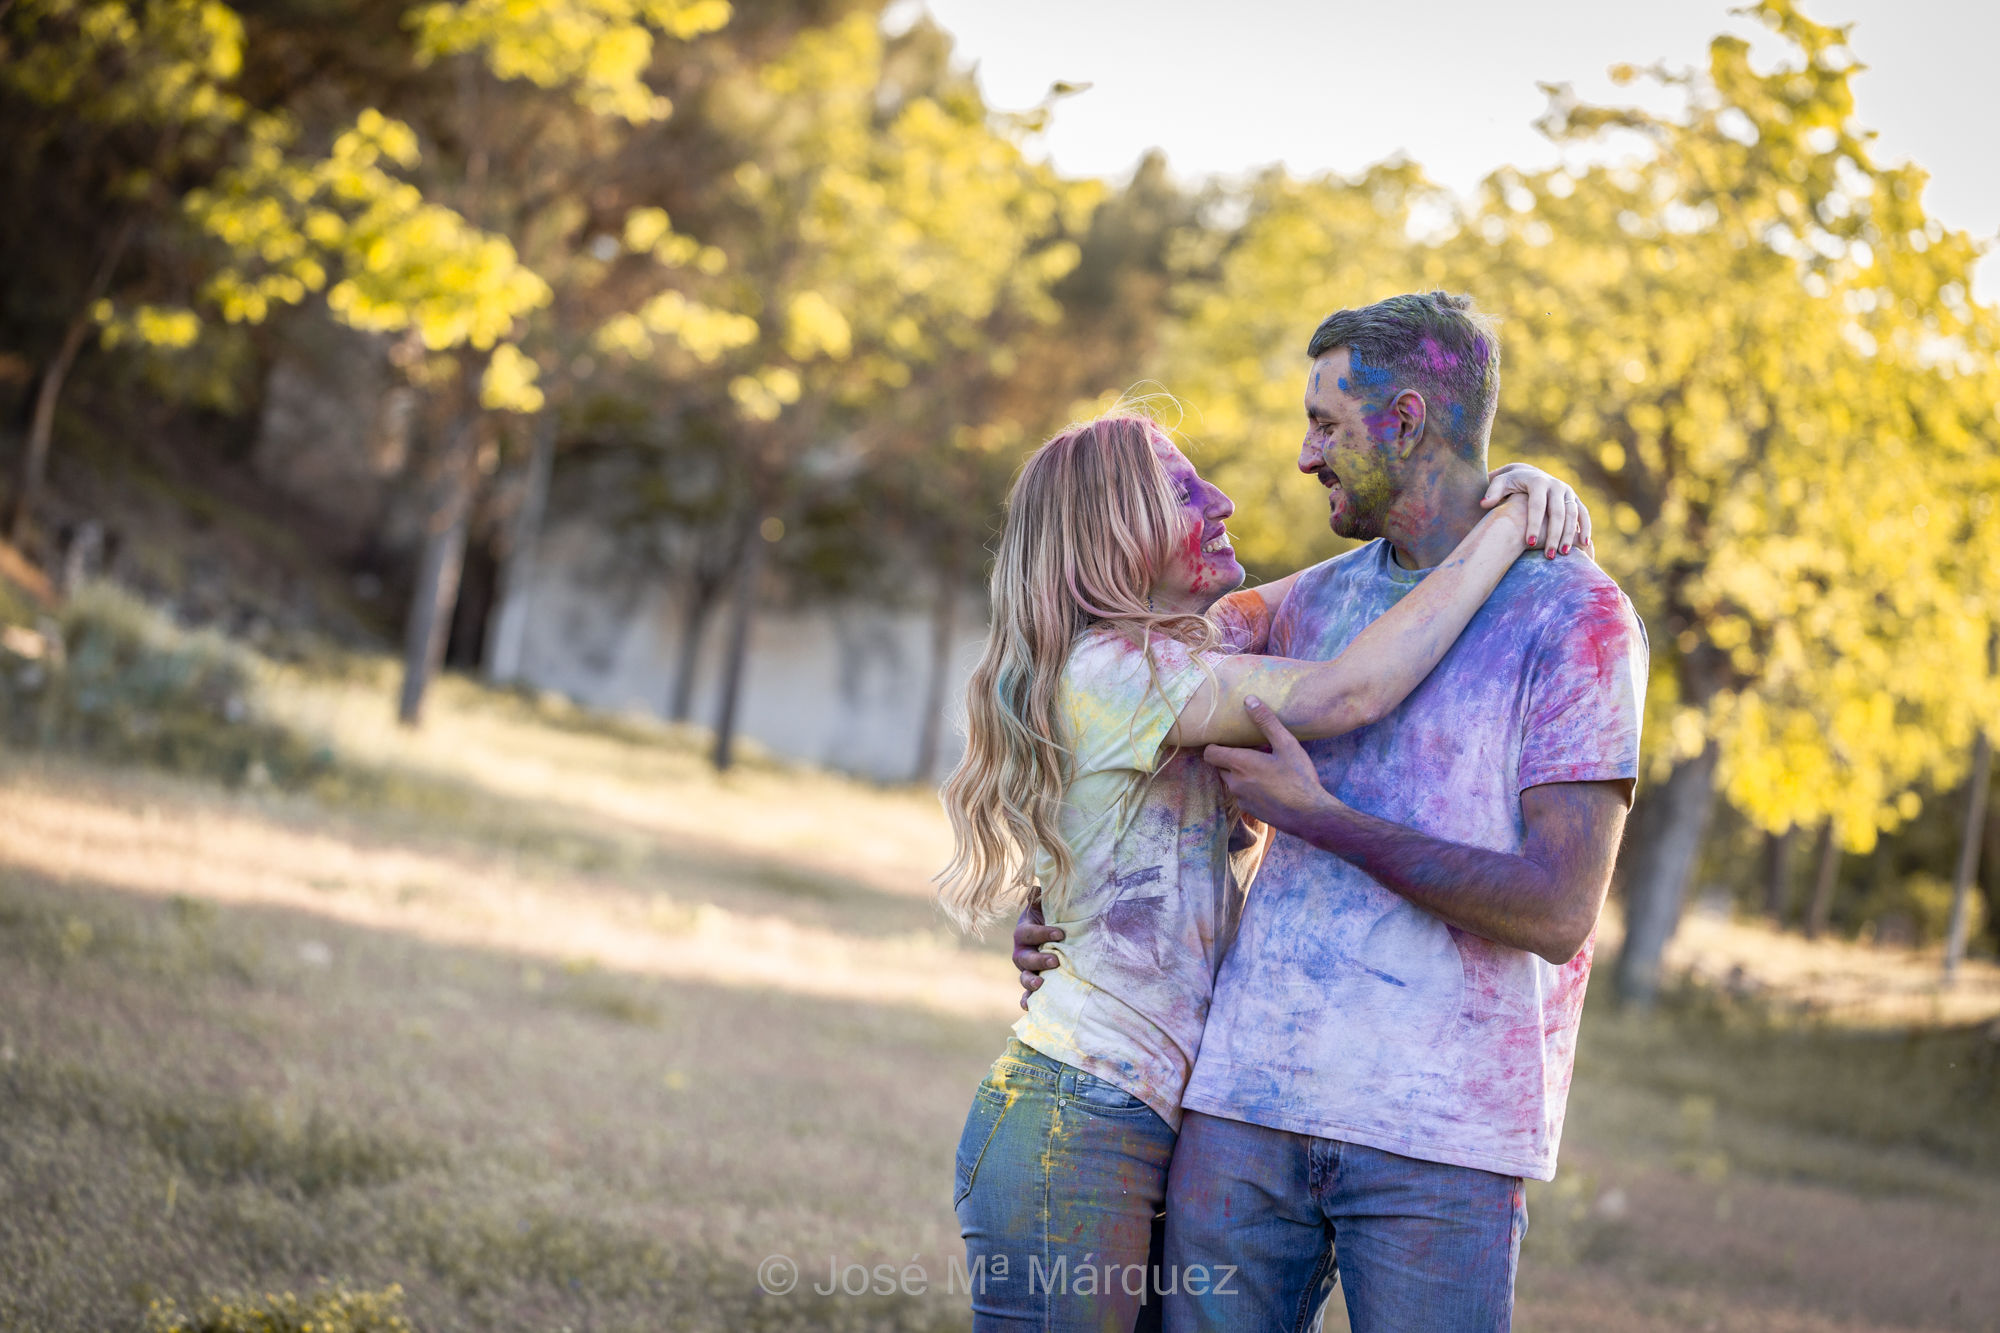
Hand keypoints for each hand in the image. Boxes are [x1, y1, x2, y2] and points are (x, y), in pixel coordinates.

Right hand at [1012, 899, 1062, 1010]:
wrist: (1056, 938)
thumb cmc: (1053, 919)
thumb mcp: (1048, 906)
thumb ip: (1043, 897)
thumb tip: (1037, 886)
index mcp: (1024, 932)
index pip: (1029, 933)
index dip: (1043, 933)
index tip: (1061, 934)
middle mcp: (1022, 951)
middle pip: (1024, 958)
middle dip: (1038, 960)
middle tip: (1055, 961)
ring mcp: (1026, 969)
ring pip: (1024, 977)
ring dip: (1031, 982)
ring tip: (1041, 985)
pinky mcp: (1033, 983)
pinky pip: (1026, 994)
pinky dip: (1027, 1001)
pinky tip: (1030, 1007)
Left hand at [1202, 696, 1339, 829]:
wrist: (1310, 815)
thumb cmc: (1299, 778)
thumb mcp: (1287, 745)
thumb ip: (1266, 722)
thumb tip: (1249, 700)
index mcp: (1240, 764)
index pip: (1209, 753)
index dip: (1216, 745)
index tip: (1230, 740)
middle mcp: (1234, 782)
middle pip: (1221, 766)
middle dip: (1232, 758)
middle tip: (1253, 752)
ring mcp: (1240, 799)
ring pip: (1232, 781)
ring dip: (1241, 773)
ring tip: (1264, 768)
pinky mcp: (1249, 811)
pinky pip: (1242, 795)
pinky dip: (1249, 788)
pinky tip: (1270, 785)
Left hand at [1480, 464, 1593, 558]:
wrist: (1528, 474)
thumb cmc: (1510, 483)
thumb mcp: (1500, 483)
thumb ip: (1492, 492)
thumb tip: (1484, 504)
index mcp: (1538, 482)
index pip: (1537, 505)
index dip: (1534, 524)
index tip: (1529, 543)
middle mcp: (1556, 485)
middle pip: (1558, 512)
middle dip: (1553, 534)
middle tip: (1549, 555)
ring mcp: (1568, 492)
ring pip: (1572, 515)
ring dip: (1569, 534)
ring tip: (1563, 554)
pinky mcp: (1575, 499)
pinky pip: (1583, 514)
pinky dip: (1585, 528)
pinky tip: (1584, 545)